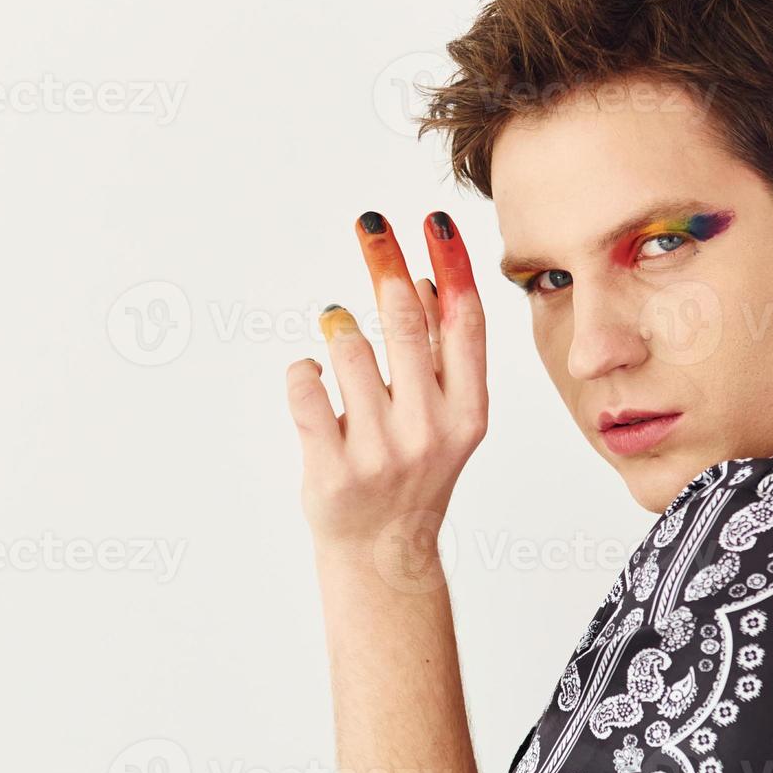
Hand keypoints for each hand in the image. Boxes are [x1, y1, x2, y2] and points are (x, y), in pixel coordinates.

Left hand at [285, 210, 487, 552]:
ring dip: (338, 331)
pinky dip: (303, 371)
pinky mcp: (333, 468)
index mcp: (469, 411)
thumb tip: (422, 281)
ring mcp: (381, 451)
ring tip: (340, 348)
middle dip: (384, 259)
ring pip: (347, 346)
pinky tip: (314, 380)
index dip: (450, 263)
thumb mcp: (447, 416)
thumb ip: (439, 355)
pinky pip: (305, 385)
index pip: (463, 321)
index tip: (433, 221)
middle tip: (369, 224)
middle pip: (404, 318)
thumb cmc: (414, 471)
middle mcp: (430, 428)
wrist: (384, 552)